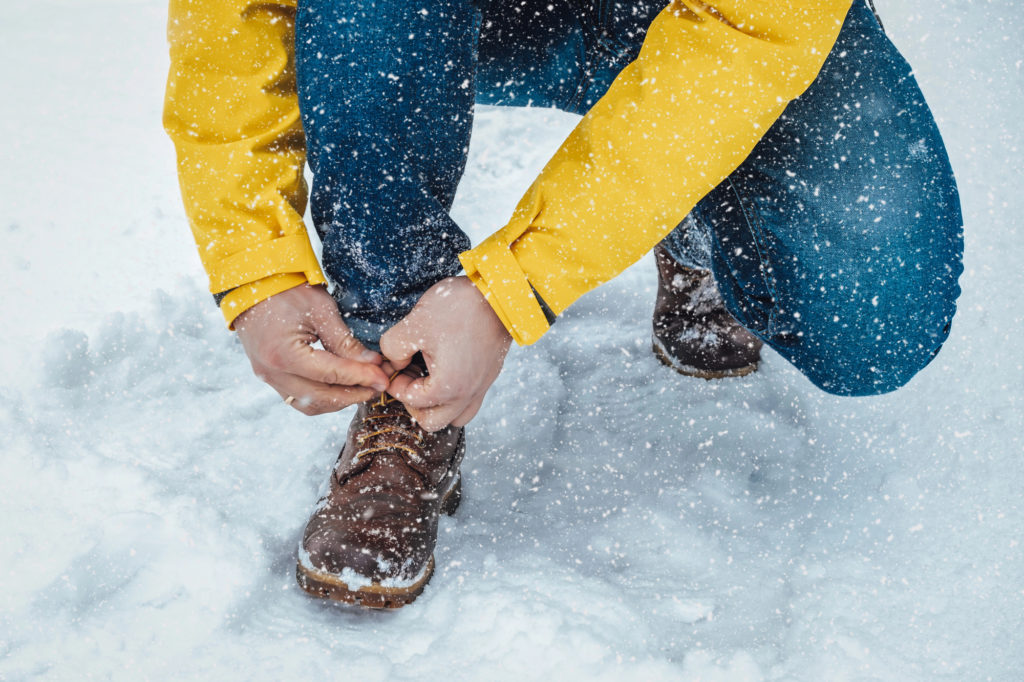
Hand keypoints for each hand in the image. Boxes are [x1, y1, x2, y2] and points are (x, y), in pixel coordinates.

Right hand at [234, 284, 389, 414]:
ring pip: (309, 404)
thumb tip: (372, 363)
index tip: (383, 378)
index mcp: (284, 355)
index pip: (332, 375)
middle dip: (354, 394)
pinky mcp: (269, 376)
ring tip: (362, 388)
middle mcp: (272, 373)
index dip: (361, 378)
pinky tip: (341, 387)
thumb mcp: (321, 311)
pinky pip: (298, 397)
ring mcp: (268, 377)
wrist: (252, 284)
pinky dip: (322, 397)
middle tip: (377, 386)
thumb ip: (345, 342)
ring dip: (338, 400)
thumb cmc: (287, 290)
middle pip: (321, 397)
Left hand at [380, 276, 511, 430]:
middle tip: (407, 375)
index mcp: (448, 387)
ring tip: (426, 376)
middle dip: (413, 401)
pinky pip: (469, 399)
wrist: (500, 294)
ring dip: (436, 404)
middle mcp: (467, 394)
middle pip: (431, 421)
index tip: (391, 365)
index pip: (411, 401)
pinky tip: (444, 368)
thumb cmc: (458, 308)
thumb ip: (393, 348)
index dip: (395, 384)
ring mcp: (481, 386)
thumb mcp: (415, 324)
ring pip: (455, 416)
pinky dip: (453, 394)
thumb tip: (394, 361)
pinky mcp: (489, 375)